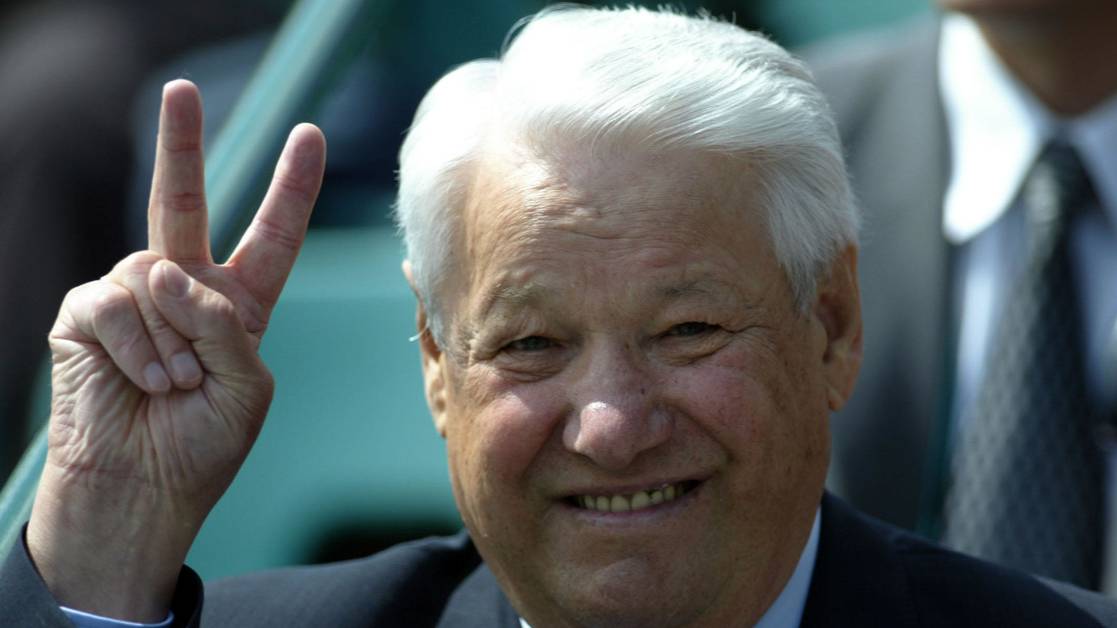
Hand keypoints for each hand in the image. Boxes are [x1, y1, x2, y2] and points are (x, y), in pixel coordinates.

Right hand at [25, 80, 325, 621]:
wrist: (142, 492)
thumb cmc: (202, 446)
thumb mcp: (246, 386)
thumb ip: (223, 322)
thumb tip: (162, 268)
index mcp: (237, 306)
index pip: (271, 236)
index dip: (291, 189)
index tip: (311, 136)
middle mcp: (184, 290)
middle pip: (183, 203)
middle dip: (182, 145)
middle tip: (181, 89)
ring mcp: (131, 298)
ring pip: (157, 276)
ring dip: (174, 340)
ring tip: (175, 387)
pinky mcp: (84, 315)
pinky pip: (117, 304)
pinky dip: (139, 348)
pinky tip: (145, 382)